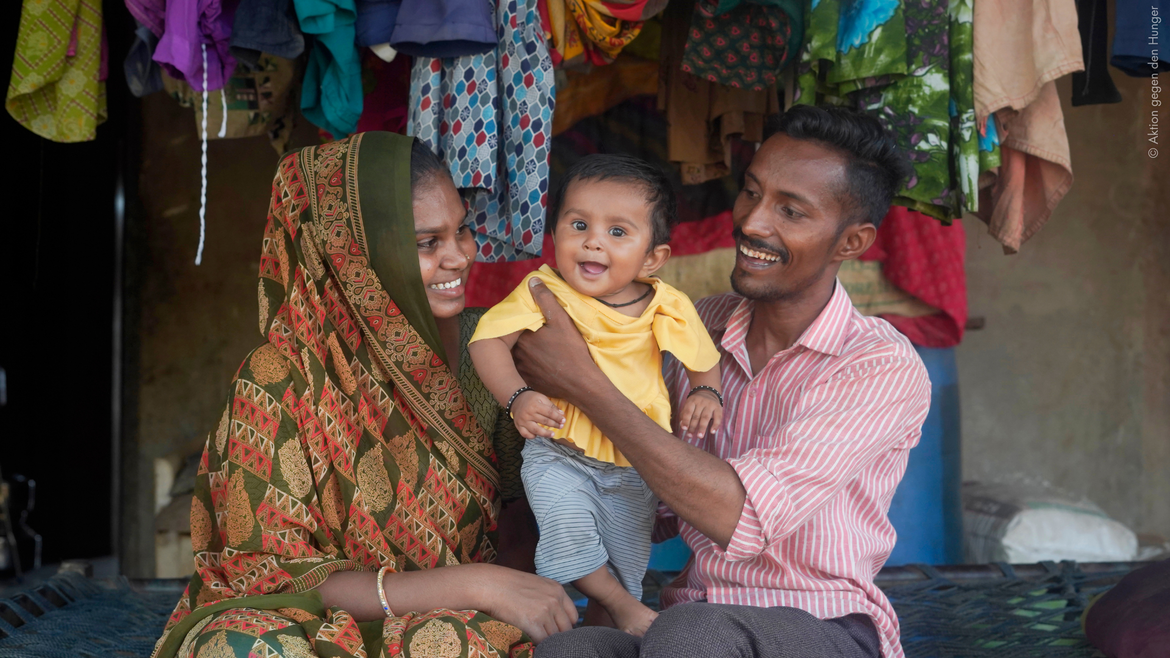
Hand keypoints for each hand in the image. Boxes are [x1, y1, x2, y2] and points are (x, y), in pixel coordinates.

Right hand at [472, 564, 579, 643]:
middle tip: (543, 636)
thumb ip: (549, 598)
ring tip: (534, 637)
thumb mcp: (536, 585)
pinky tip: (529, 639)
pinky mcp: (533, 622)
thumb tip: (556, 619)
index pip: (573, 617)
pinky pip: (542, 641)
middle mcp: (554, 600)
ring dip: (545, 640)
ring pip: (554, 637)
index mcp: (558, 590)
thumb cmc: (509, 585)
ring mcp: (545, 611)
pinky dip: (537, 644)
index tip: (555, 630)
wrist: (490, 584)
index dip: (564, 626)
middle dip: (556, 635)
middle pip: (566, 629)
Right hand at [511, 390, 564, 439]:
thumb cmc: (531, 398)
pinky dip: (532, 436)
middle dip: (554, 424)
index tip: (563, 421)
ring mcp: (523, 421)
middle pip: (544, 421)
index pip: (549, 413)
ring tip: (552, 434)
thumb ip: (551, 406)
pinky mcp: (518, 426)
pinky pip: (525, 434)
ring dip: (545, 434)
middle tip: (561, 426)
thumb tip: (561, 414)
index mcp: (535, 405)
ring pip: (536, 430)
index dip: (558, 417)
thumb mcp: (541, 398)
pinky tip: (537, 435)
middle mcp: (528, 414)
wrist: (516, 399)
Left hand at [513, 279, 600, 404]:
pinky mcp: (526, 381)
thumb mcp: (562, 320)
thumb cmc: (572, 350)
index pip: (516, 322)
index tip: (533, 317)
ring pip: (517, 353)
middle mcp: (515, 352)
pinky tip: (540, 362)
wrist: (581, 384)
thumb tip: (532, 281)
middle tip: (539, 333)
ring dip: (524, 349)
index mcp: (521, 335)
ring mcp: (519, 368)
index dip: (523, 318)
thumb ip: (545, 299)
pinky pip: (522, 369)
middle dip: (523, 333)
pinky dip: (528, 364)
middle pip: (515, 338)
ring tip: (540, 347)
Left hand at [679, 390, 722, 439]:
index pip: (688, 411)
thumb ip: (684, 415)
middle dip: (693, 427)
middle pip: (696, 416)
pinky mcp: (718, 407)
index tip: (684, 429)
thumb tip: (682, 426)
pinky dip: (715, 425)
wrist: (708, 392)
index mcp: (692, 401)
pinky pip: (718, 417)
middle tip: (690, 436)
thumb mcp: (688, 406)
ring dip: (702, 427)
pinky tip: (712, 432)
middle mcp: (701, 402)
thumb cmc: (695, 404)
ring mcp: (710, 404)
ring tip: (700, 436)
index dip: (686, 420)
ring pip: (706, 417)